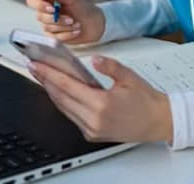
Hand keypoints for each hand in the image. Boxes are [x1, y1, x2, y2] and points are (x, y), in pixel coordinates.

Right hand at [25, 0, 105, 44]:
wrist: (95, 24)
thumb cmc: (84, 9)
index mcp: (48, 1)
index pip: (32, 1)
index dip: (39, 4)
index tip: (51, 7)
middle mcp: (46, 13)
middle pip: (40, 16)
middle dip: (57, 19)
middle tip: (70, 18)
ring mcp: (49, 26)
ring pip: (48, 28)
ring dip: (65, 26)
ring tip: (77, 24)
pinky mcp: (54, 37)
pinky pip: (56, 37)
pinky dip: (68, 34)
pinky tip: (77, 30)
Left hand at [28, 55, 172, 142]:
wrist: (158, 122)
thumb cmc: (146, 100)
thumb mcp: (129, 77)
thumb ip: (109, 66)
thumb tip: (94, 59)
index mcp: (102, 105)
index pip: (67, 86)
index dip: (49, 74)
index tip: (36, 65)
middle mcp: (94, 120)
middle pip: (60, 98)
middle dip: (45, 81)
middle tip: (34, 67)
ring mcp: (92, 129)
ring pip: (64, 109)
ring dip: (52, 92)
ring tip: (43, 77)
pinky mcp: (93, 134)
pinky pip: (72, 116)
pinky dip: (63, 103)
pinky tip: (59, 92)